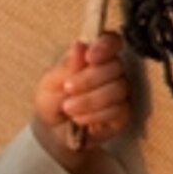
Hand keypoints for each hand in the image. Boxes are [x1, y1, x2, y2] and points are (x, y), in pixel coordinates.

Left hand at [34, 36, 132, 162]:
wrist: (52, 132)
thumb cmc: (51, 101)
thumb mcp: (49, 82)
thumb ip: (66, 66)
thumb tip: (80, 46)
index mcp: (94, 56)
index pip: (112, 41)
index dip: (105, 46)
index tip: (90, 57)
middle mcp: (111, 71)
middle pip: (115, 66)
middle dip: (89, 79)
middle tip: (68, 88)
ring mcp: (120, 92)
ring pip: (117, 89)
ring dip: (90, 100)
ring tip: (69, 108)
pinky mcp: (123, 113)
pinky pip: (118, 110)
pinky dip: (95, 115)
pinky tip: (81, 119)